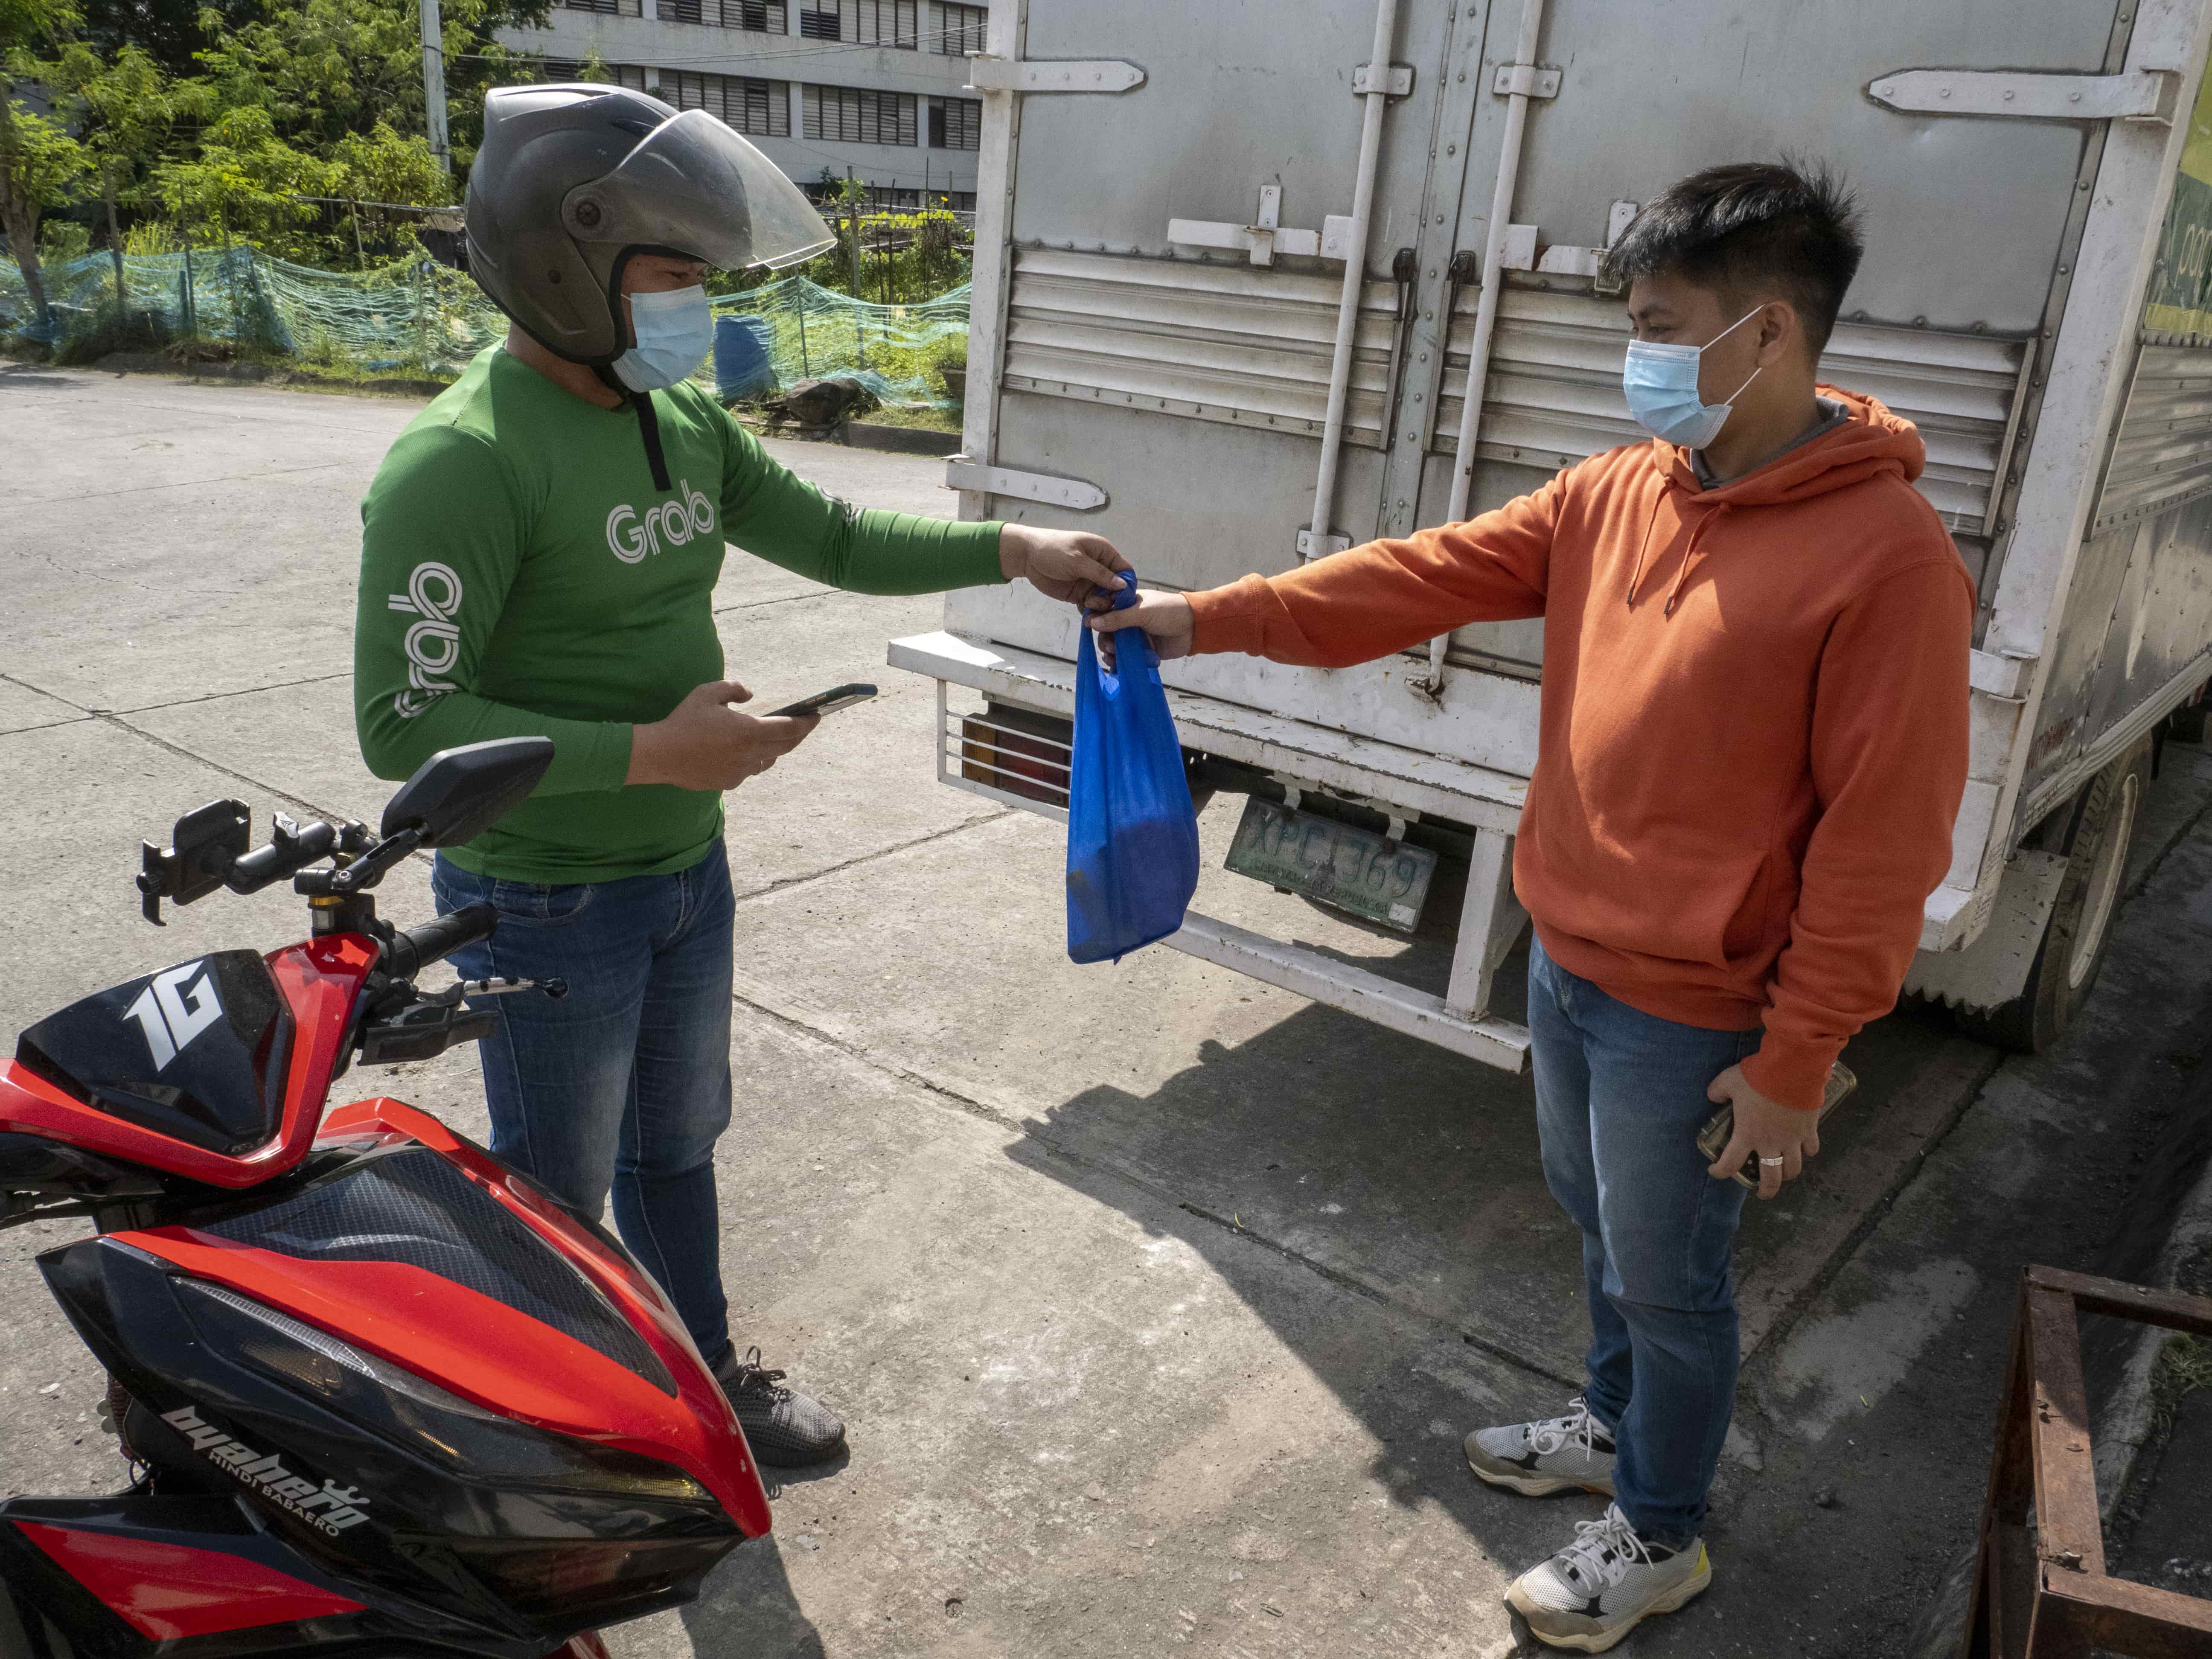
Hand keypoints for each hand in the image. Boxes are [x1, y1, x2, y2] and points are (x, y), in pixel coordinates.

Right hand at [627, 680, 818, 790]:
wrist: (660, 755)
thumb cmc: (684, 721)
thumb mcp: (707, 693)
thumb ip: (733, 689)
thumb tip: (750, 695)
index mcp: (748, 732)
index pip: (790, 729)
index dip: (807, 722)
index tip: (816, 715)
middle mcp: (750, 755)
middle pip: (786, 746)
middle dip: (799, 734)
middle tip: (805, 725)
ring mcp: (741, 772)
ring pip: (768, 759)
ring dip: (775, 748)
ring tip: (774, 736)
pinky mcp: (729, 782)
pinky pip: (750, 770)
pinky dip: (753, 759)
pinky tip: (744, 750)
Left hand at [997, 523, 1131, 605]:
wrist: (1026, 556)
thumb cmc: (1053, 550)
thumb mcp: (1077, 560)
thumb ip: (1100, 573)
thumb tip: (1123, 585)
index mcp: (1104, 553)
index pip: (1124, 570)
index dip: (1127, 584)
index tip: (1123, 598)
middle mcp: (1100, 568)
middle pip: (1116, 588)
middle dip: (1112, 598)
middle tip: (1102, 604)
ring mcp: (1089, 582)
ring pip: (1104, 599)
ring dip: (1100, 606)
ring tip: (1089, 606)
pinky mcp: (1078, 594)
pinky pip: (1090, 606)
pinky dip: (1090, 612)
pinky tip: (1087, 616)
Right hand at [1085, 589, 1195, 669]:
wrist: (1193, 627)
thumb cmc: (1169, 611)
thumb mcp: (1141, 611)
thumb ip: (1117, 618)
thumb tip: (1092, 623)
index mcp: (1125, 603)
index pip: (1103, 607)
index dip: (1095, 614)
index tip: (1090, 622)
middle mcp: (1127, 619)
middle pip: (1105, 630)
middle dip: (1104, 638)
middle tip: (1109, 645)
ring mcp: (1133, 635)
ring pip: (1113, 645)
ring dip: (1109, 652)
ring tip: (1113, 656)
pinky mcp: (1140, 650)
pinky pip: (1124, 657)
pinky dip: (1119, 662)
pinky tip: (1116, 665)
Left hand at [1706, 1063, 1819, 1200]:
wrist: (1792, 1069)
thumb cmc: (1758, 1077)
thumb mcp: (1728, 1080)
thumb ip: (1717, 1091)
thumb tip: (1713, 1096)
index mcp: (1747, 1135)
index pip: (1730, 1164)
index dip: (1720, 1172)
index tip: (1715, 1171)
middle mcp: (1771, 1144)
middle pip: (1771, 1179)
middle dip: (1766, 1191)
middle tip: (1761, 1193)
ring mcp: (1793, 1140)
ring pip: (1793, 1168)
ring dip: (1787, 1174)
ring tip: (1783, 1175)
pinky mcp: (1810, 1130)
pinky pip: (1812, 1148)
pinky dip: (1808, 1152)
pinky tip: (1804, 1149)